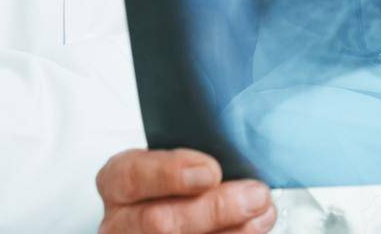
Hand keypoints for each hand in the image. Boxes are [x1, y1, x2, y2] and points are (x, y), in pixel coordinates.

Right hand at [97, 148, 276, 233]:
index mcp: (118, 183)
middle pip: (159, 222)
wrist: (174, 206)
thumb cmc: (174, 179)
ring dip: (230, 232)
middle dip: (214, 209)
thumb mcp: (174, 157)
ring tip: (262, 213)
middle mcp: (121, 222)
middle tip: (254, 195)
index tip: (211, 171)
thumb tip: (239, 154)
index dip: (169, 174)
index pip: (131, 176)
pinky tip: (254, 229)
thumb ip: (196, 157)